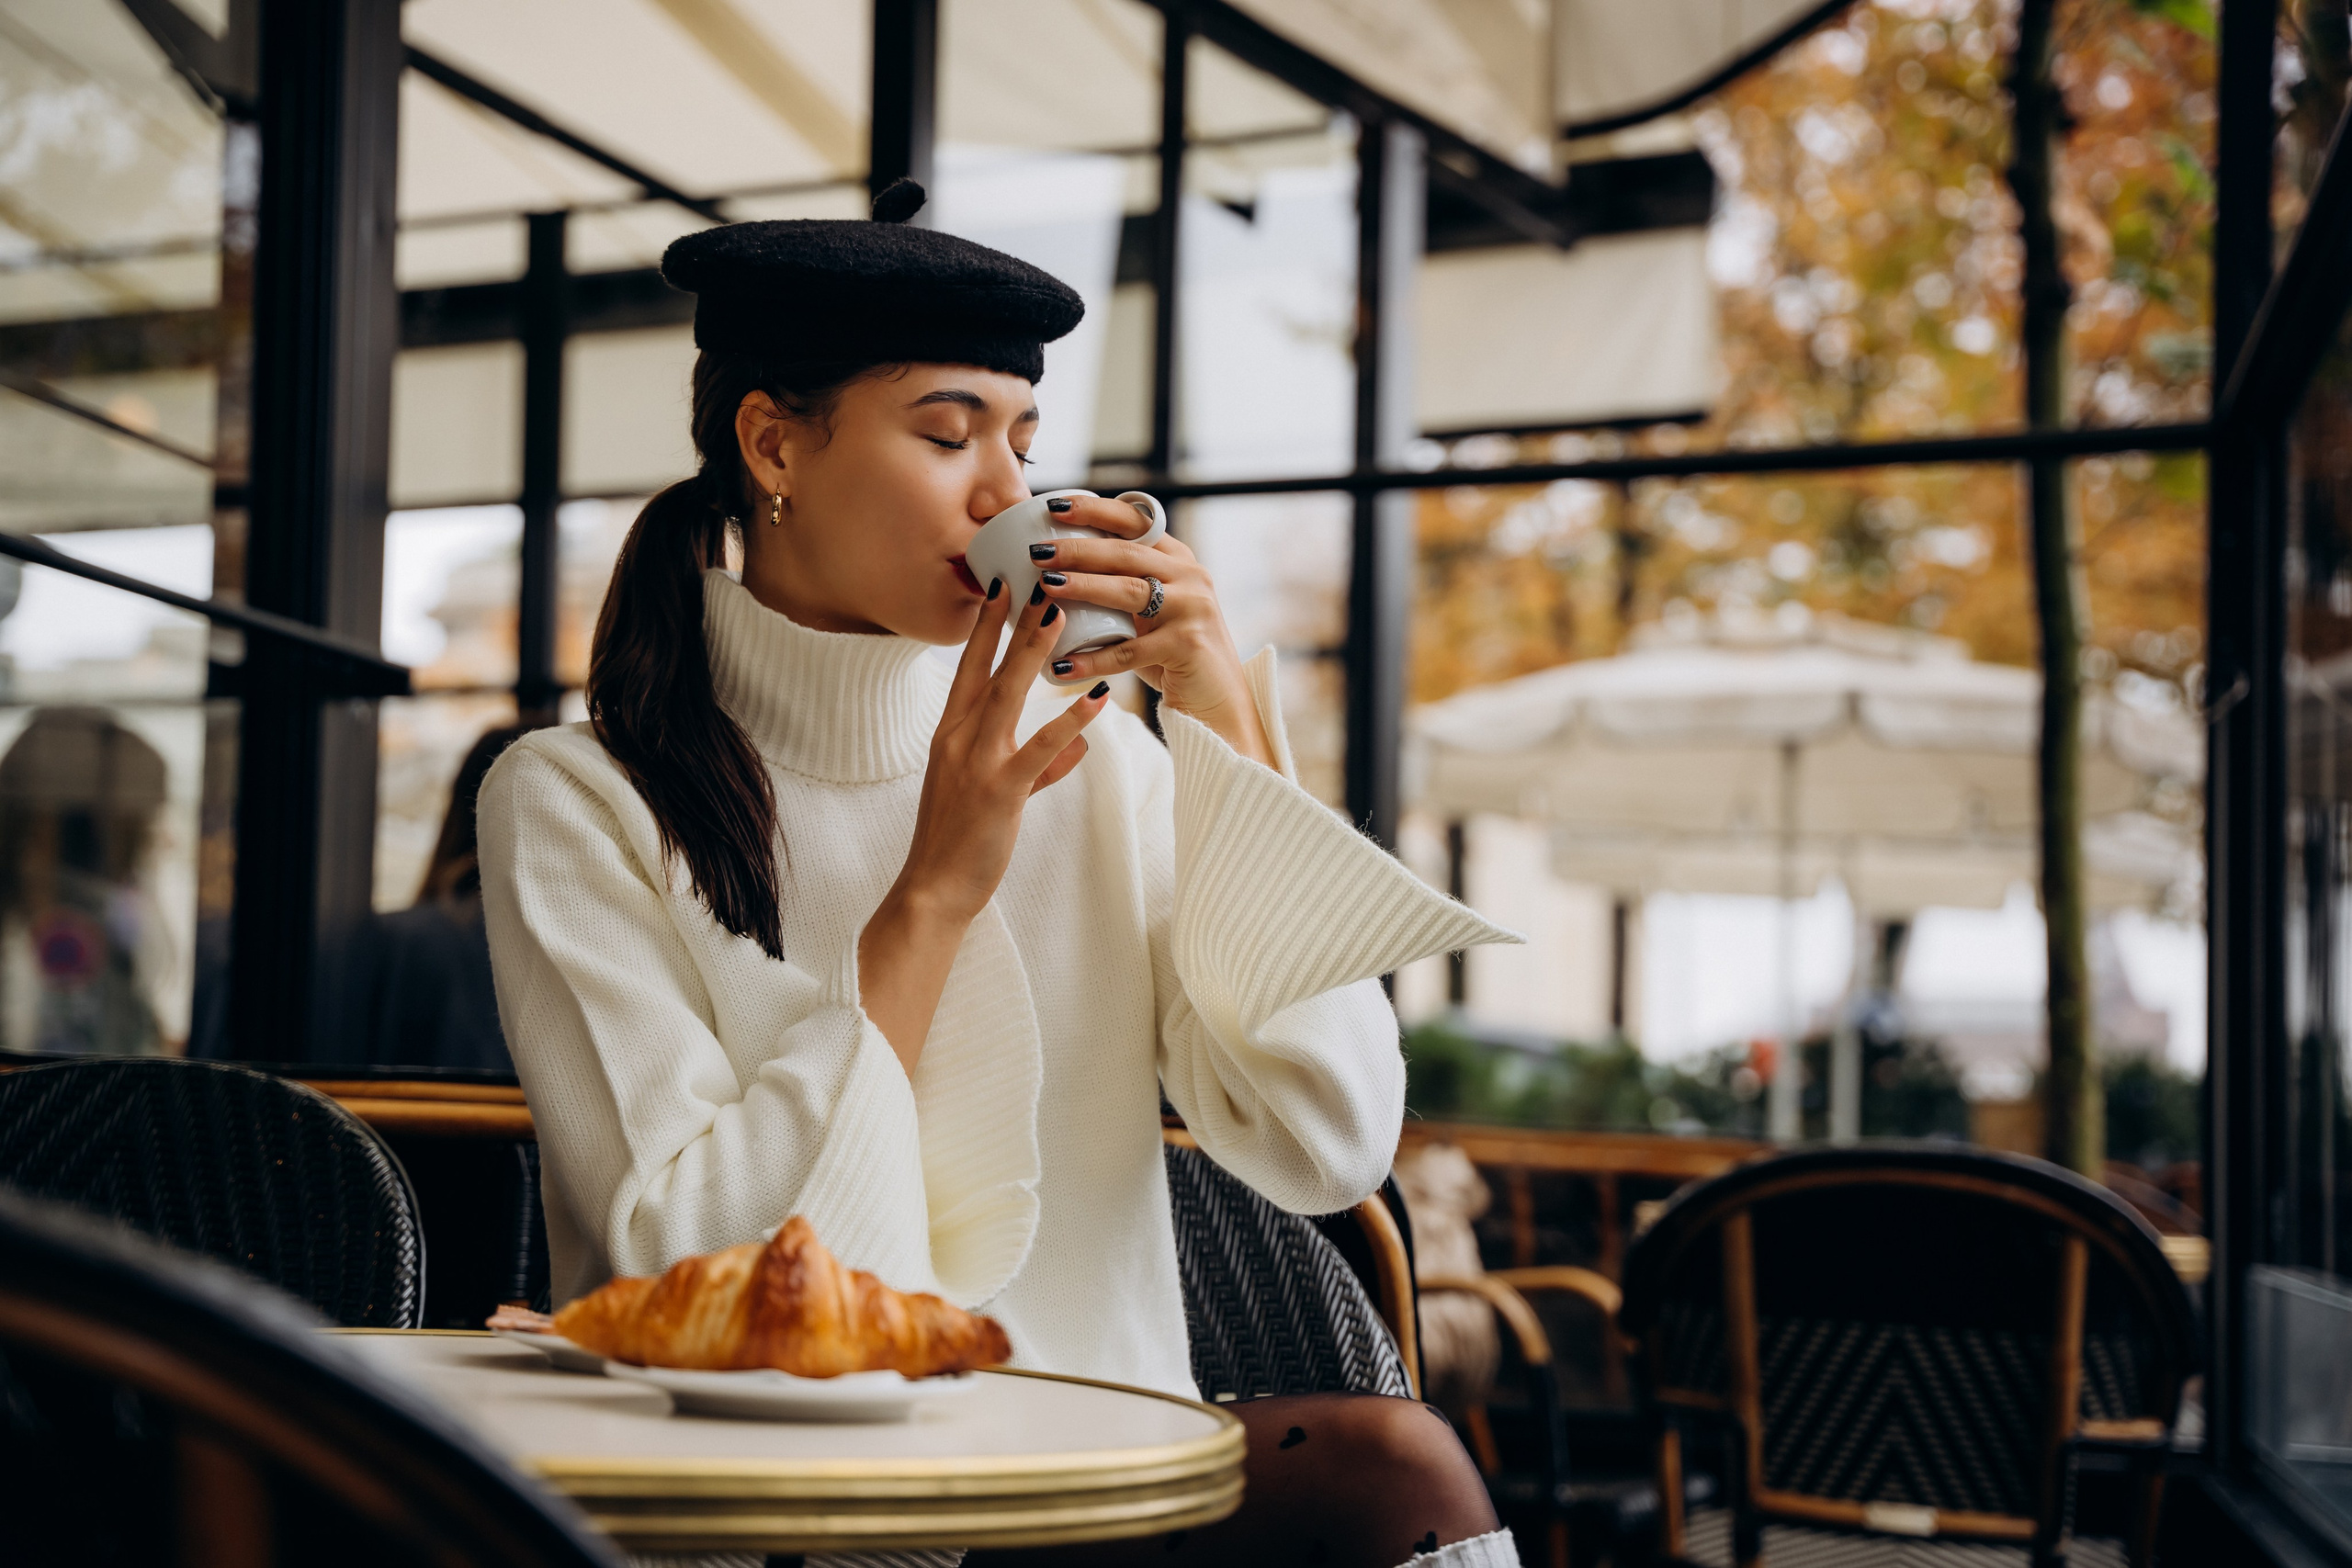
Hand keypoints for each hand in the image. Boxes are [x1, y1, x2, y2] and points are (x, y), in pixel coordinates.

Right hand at [858, 580, 1109, 1070]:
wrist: (933, 891)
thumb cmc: (961, 843)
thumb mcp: (995, 796)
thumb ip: (1037, 766)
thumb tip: (1076, 747)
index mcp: (952, 735)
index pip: (970, 668)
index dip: (986, 626)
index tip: (1002, 586)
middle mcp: (958, 739)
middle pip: (986, 668)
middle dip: (1009, 620)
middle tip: (1031, 574)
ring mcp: (975, 763)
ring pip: (1008, 695)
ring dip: (1033, 652)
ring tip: (1058, 614)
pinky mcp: (999, 792)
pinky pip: (1039, 749)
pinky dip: (1070, 723)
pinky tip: (1096, 700)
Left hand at [1028, 495, 1275, 769]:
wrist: (1219, 702)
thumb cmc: (1173, 655)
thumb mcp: (1154, 612)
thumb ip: (1123, 587)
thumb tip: (1055, 570)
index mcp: (1179, 560)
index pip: (1136, 521)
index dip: (1095, 510)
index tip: (1054, 505)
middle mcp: (1190, 576)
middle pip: (1126, 552)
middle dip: (1078, 548)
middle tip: (1037, 550)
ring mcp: (1192, 609)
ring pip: (1128, 591)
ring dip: (1083, 586)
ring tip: (1045, 586)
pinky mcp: (1186, 646)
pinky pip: (1128, 652)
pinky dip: (1092, 659)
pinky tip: (1061, 666)